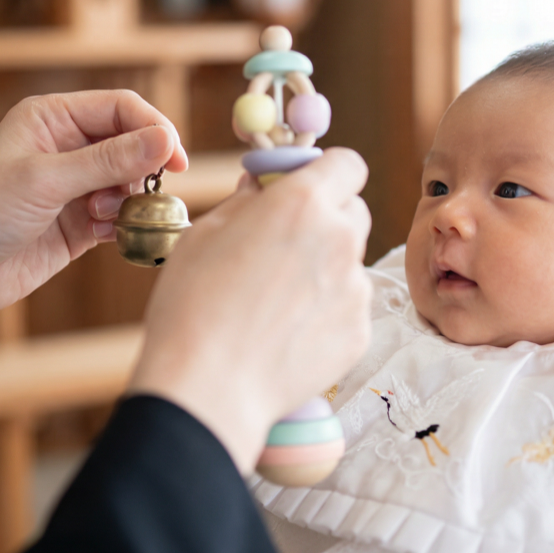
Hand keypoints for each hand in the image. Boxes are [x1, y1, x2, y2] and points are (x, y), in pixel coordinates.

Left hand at [0, 90, 186, 344]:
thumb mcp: (45, 180)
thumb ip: (109, 161)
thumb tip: (165, 140)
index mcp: (53, 118)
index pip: (122, 109)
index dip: (154, 129)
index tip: (175, 160)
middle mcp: (68, 147)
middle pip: (134, 145)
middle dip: (143, 169)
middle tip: (145, 194)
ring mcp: (77, 186)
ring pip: (132, 183)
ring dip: (131, 201)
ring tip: (103, 217)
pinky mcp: (82, 223)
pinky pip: (122, 216)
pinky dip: (124, 225)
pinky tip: (105, 236)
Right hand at [128, 148, 372, 473]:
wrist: (209, 388)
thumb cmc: (194, 306)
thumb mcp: (205, 233)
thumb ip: (247, 200)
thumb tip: (263, 187)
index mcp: (303, 203)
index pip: (347, 164)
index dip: (328, 172)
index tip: (306, 186)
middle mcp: (340, 238)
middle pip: (354, 210)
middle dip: (328, 218)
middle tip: (288, 242)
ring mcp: (355, 288)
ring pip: (350, 261)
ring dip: (325, 268)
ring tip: (277, 301)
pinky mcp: (360, 331)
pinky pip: (349, 306)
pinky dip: (326, 312)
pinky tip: (287, 332)